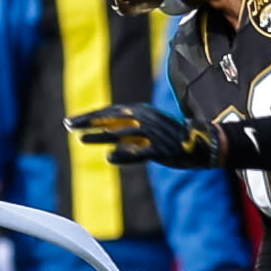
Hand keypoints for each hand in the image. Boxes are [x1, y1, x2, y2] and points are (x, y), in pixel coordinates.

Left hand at [67, 103, 228, 168]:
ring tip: (81, 140)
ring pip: (122, 133)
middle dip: (89, 122)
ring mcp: (153, 134)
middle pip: (111, 119)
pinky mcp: (161, 149)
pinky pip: (140, 152)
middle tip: (68, 125)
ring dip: (101, 136)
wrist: (201, 142)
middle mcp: (144, 119)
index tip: (70, 122)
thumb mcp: (147, 130)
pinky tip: (108, 158)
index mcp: (140, 112)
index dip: (89, 117)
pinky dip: (124, 155)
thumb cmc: (170, 136)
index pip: (109, 112)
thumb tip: (106, 136)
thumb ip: (127, 132)